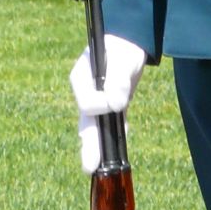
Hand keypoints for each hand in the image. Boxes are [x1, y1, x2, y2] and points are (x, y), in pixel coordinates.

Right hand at [70, 35, 146, 173]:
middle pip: (87, 121)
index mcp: (81, 78)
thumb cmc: (122, 45)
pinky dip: (115, 136)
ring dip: (98, 147)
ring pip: (97, 127)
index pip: (86, 102)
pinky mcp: (112, 105)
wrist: (130, 41)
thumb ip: (118, 79)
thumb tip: (116, 103)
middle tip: (89, 166)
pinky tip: (117, 151)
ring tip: (94, 168)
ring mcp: (98, 100)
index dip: (100, 106)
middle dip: (89, 144)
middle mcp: (86, 92)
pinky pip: (112, 124)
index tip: (116, 103)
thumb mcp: (122, 58)